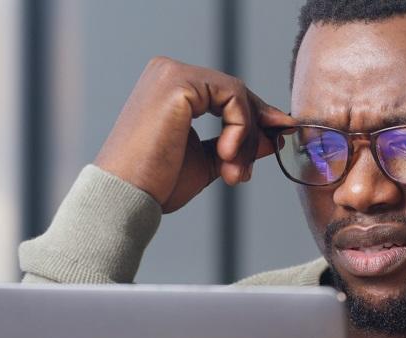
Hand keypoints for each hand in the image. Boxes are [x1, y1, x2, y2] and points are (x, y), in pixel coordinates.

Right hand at [93, 56, 294, 212]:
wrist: (127, 197)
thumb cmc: (157, 183)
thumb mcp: (208, 160)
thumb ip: (239, 144)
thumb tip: (274, 136)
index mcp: (170, 86)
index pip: (226, 93)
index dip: (257, 116)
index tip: (279, 138)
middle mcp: (168, 71)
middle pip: (236, 92)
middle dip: (254, 132)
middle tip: (245, 172)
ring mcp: (172, 73)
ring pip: (238, 95)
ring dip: (246, 138)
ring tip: (232, 172)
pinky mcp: (178, 82)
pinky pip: (233, 98)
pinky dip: (240, 129)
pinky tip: (226, 156)